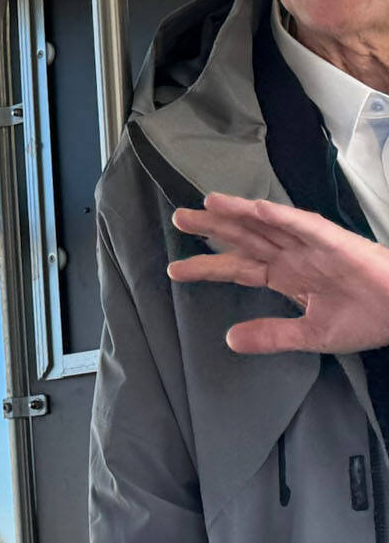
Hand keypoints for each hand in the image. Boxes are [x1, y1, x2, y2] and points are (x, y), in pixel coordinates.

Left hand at [167, 192, 388, 353]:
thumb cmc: (367, 317)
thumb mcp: (310, 334)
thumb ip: (271, 335)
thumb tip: (230, 340)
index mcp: (287, 276)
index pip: (237, 269)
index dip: (207, 266)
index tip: (175, 269)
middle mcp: (295, 256)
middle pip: (245, 238)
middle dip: (212, 228)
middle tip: (178, 218)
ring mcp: (314, 246)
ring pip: (268, 224)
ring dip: (239, 212)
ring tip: (208, 203)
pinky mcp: (337, 242)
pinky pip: (305, 226)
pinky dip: (282, 217)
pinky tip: (257, 208)